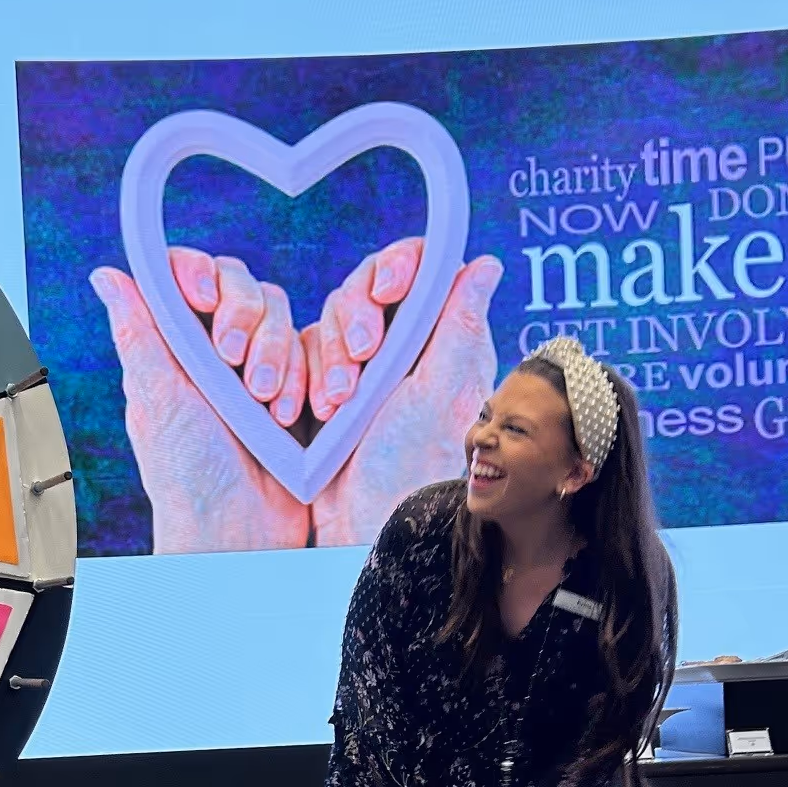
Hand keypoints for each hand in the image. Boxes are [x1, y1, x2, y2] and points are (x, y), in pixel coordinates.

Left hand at [90, 250, 307, 552]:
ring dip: (280, 356)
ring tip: (268, 407)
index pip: (189, 277)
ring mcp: (260, 367)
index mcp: (175, 349)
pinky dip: (311, 374)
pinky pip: (317, 349)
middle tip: (236, 366)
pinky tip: (298, 412)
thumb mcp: (157, 400)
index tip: (205, 300)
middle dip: (249, 321)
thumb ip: (138, 332)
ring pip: (284, 316)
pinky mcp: (300, 386)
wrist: (242, 532)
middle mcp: (216, 352)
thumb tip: (105, 274)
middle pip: (245, 287)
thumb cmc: (188, 478)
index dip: (202, 274)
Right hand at [311, 246, 502, 546]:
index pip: (420, 270)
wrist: (362, 521)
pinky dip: (302, 376)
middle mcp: (402, 346)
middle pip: (365, 286)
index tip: (385, 292)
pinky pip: (302, 352)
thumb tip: (486, 264)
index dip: (397, 267)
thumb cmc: (409, 466)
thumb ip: (458, 325)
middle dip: (352, 318)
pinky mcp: (325, 385)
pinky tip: (311, 411)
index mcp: (441, 339)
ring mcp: (362, 367)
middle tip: (360, 358)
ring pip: (329, 318)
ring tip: (336, 405)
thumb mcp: (437, 392)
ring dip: (327, 356)